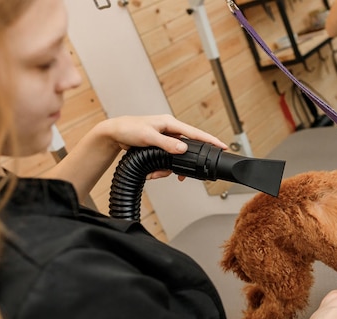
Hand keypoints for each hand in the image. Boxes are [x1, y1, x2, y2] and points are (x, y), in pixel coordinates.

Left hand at [97, 114, 227, 180]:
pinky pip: (166, 161)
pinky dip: (160, 169)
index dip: (210, 140)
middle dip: (183, 164)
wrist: (114, 134)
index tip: (222, 146)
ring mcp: (165, 139)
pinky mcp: (159, 147)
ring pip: (176, 158)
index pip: (195, 133)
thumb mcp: (148, 137)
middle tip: (182, 176)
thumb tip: (183, 149)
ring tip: (156, 174)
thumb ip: (166, 143)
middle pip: (187, 149)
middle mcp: (170, 131)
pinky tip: (152, 172)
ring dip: (167, 169)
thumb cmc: (128, 129)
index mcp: (170, 124)